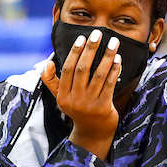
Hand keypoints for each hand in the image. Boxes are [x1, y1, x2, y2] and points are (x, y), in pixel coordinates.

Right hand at [42, 28, 121, 160]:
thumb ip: (52, 81)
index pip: (67, 69)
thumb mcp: (61, 98)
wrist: (92, 133)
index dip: (75, 53)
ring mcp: (89, 104)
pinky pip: (109, 85)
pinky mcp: (103, 107)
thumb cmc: (77, 110)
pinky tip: (118, 59)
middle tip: (98, 33)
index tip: (82, 38)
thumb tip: (47, 63)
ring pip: (98, 75)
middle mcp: (75, 100)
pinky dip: (114, 70)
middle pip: (82, 70)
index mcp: (63, 96)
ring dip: (107, 57)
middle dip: (91, 50)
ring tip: (114, 42)